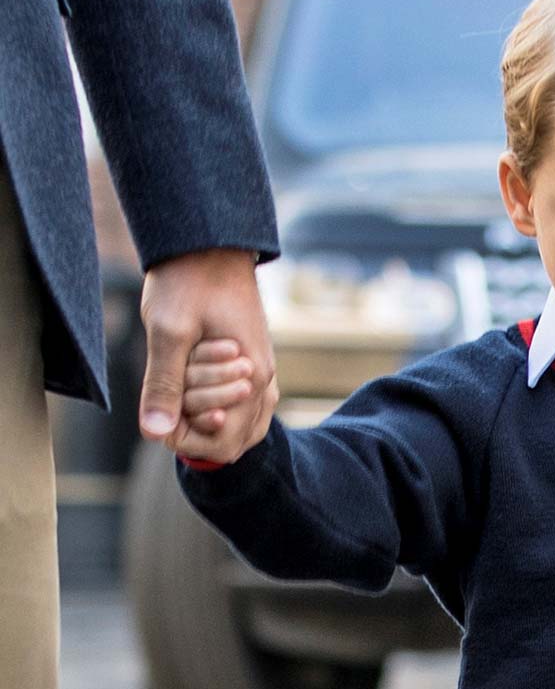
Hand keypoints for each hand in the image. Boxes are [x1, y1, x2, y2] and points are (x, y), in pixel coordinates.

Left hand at [138, 248, 277, 462]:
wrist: (210, 245)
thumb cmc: (188, 282)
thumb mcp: (168, 332)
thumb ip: (163, 385)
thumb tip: (155, 433)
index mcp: (252, 377)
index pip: (225, 443)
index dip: (186, 439)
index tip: (160, 412)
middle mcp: (265, 379)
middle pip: (237, 440)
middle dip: (198, 429)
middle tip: (171, 395)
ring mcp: (264, 371)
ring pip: (245, 425)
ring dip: (210, 418)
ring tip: (182, 392)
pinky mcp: (256, 361)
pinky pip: (247, 405)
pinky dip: (220, 406)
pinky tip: (196, 390)